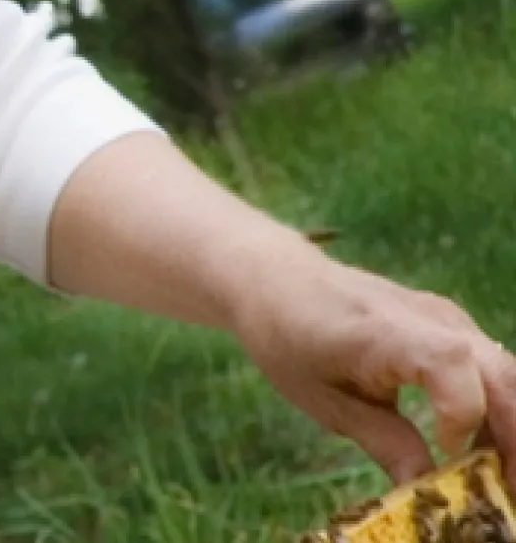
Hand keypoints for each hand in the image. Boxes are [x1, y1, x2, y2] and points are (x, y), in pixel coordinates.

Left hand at [230, 257, 515, 484]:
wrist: (278, 279)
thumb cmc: (290, 338)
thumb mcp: (324, 400)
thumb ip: (382, 441)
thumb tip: (425, 490)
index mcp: (385, 332)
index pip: (451, 363)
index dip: (463, 412)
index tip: (449, 451)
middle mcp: (430, 318)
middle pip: (501, 373)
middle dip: (514, 437)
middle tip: (506, 488)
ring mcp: (448, 318)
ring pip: (507, 372)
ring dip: (511, 425)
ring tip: (496, 475)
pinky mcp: (452, 325)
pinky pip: (491, 366)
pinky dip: (499, 407)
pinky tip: (483, 446)